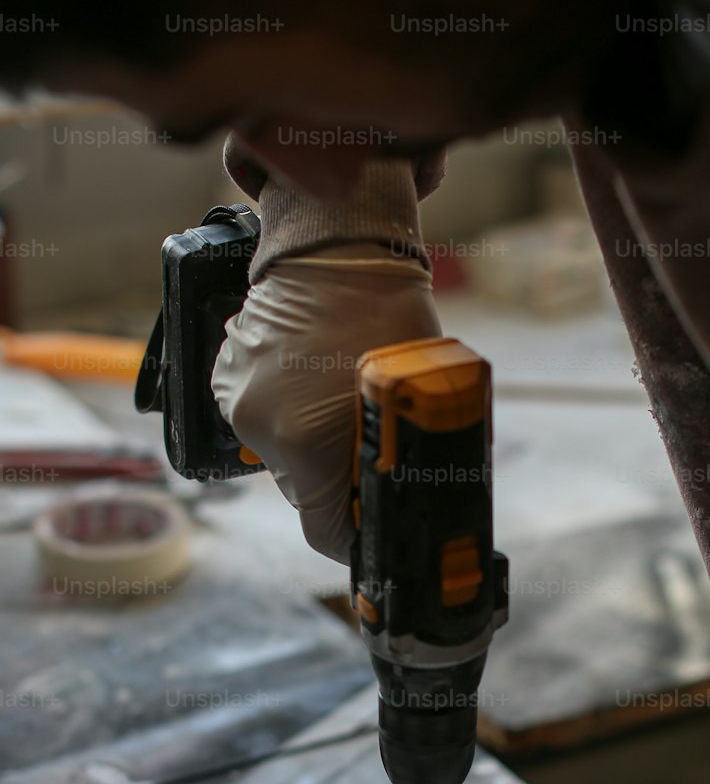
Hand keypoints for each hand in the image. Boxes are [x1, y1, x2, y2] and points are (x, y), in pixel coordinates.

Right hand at [211, 245, 439, 562]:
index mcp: (307, 444)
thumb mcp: (409, 402)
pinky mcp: (227, 374)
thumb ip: (393, 466)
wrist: (342, 246)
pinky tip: (316, 377)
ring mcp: (237, 399)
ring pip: (283, 451)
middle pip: (304, 488)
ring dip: (314, 440)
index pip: (325, 530)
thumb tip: (391, 512)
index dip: (354, 536)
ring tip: (344, 400)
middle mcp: (261, 428)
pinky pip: (263, 413)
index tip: (373, 531)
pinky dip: (290, 407)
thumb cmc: (391, 320)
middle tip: (373, 446)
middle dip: (338, 478)